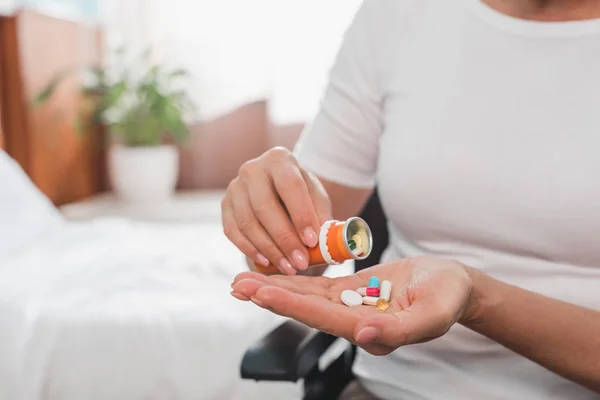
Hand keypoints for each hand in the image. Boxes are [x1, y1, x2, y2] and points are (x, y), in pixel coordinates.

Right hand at [221, 147, 331, 274]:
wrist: (277, 190)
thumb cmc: (301, 195)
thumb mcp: (316, 198)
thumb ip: (321, 215)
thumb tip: (324, 241)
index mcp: (279, 159)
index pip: (289, 185)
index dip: (300, 214)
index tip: (312, 241)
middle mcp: (253, 169)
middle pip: (264, 206)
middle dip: (284, 238)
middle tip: (300, 261)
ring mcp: (235, 187)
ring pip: (248, 222)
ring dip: (269, 249)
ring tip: (288, 266)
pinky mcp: (225, 205)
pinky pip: (233, 231)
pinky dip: (249, 249)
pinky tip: (266, 261)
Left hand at [231, 256, 477, 354]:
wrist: (452, 283)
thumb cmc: (448, 297)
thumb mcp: (434, 313)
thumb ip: (401, 330)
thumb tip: (364, 337)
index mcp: (373, 331)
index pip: (325, 320)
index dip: (293, 306)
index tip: (263, 294)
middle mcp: (355, 323)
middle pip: (306, 311)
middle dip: (271, 297)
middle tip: (239, 286)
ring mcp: (350, 307)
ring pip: (306, 298)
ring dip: (275, 288)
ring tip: (243, 281)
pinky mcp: (350, 292)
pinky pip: (317, 286)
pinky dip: (293, 280)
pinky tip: (272, 276)